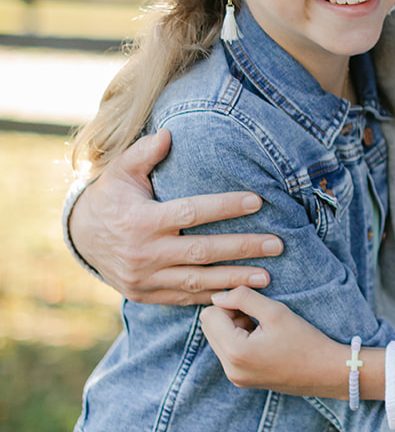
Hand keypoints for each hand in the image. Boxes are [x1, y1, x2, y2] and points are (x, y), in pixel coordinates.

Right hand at [69, 129, 278, 304]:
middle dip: (242, 248)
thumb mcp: (121, 170)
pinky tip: (238, 294)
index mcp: (142, 220)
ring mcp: (145, 278)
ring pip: (197, 281)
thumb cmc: (110, 196)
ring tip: (268, 275)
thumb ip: (144, 152)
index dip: (225, 207)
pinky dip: (211, 296)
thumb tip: (168, 134)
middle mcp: (145, 253)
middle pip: (202, 251)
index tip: (258, 201)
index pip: (191, 213)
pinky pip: (183, 298)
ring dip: (234, 279)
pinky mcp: (145, 294)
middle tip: (277, 244)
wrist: (80, 237)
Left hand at [201, 287, 350, 397]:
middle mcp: (230, 369)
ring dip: (235, 328)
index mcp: (235, 351)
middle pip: (209, 328)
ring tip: (263, 330)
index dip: (230, 303)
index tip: (254, 307)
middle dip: (229, 317)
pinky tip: (264, 341)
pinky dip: (240, 341)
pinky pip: (227, 352)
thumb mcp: (275, 311)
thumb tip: (217, 295)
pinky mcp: (241, 380)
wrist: (325, 371)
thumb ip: (243, 297)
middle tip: (258, 318)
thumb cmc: (304, 340)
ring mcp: (235, 377)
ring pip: (217, 339)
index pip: (209, 314)